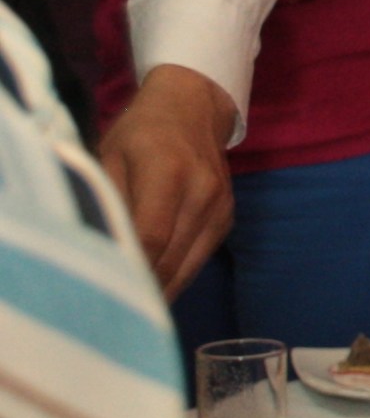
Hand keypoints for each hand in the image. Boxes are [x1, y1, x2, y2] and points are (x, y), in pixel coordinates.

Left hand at [97, 63, 236, 294]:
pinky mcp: (227, 217)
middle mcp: (202, 191)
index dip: (129, 269)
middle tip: (108, 309)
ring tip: (129, 307)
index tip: (102, 291)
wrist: (195, 108)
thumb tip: (95, 250)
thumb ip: (105, 200)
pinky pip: (199, 258)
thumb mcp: (109, 156)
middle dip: (141, 288)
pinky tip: (153, 286)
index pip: (150, 236)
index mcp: (167, 171)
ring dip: (160, 289)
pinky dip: (176, 275)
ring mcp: (220, 206)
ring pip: (187, 266)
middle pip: (170, 259)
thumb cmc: (140, 132)